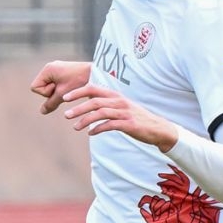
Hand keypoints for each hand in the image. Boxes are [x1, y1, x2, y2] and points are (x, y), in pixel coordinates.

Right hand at [30, 61, 92, 114]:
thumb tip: (42, 111)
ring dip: (58, 91)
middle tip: (65, 88)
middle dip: (52, 92)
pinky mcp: (63, 73)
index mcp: (47, 69)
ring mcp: (57, 69)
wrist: (96, 73)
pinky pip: (56, 85)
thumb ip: (51, 103)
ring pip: (49, 87)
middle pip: (41, 87)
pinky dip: (62, 89)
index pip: (35, 87)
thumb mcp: (63, 94)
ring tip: (70, 88)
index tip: (58, 89)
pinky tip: (71, 87)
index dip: (45, 93)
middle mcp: (50, 67)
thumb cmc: (79, 82)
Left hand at [60, 83, 177, 148]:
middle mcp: (119, 101)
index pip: (93, 88)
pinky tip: (90, 133)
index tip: (65, 97)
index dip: (78, 92)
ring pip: (100, 113)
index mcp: (116, 95)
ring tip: (75, 127)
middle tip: (66, 115)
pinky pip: (109, 125)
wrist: (157, 128)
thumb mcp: (122, 107)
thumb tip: (89, 104)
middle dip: (78, 107)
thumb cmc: (136, 118)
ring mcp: (124, 112)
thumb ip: (107, 104)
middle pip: (94, 101)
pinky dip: (98, 129)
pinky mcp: (128, 124)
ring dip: (85, 120)